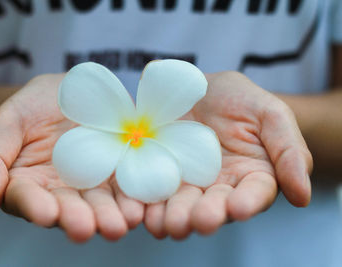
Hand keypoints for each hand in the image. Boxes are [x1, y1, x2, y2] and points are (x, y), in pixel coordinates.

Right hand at [0, 74, 143, 241]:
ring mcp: (93, 186)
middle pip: (67, 209)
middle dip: (77, 219)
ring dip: (109, 216)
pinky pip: (128, 188)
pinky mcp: (119, 175)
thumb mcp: (7, 121)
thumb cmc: (34, 107)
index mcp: (27, 184)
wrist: (72, 94)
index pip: (26, 198)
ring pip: (101, 205)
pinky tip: (140, 206)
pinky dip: (134, 199)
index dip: (35, 206)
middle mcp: (60, 192)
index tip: (45, 213)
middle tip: (87, 228)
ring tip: (120, 223)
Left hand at [144, 71, 311, 238]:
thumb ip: (290, 152)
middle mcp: (219, 188)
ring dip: (174, 217)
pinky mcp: (159, 175)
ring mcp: (187, 184)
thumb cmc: (241, 101)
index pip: (254, 194)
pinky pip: (151, 193)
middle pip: (214, 206)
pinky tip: (140, 211)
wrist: (200, 90)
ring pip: (181, 206)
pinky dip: (145, 205)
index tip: (239, 206)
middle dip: (206, 215)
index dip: (248, 201)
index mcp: (252, 177)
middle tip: (200, 220)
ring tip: (167, 222)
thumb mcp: (271, 115)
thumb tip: (302, 197)